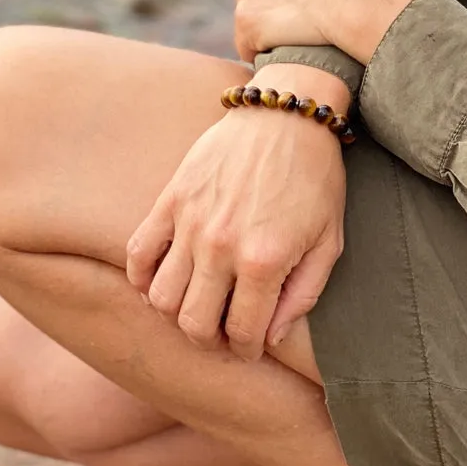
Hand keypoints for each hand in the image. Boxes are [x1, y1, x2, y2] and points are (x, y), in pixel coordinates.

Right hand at [125, 65, 348, 360]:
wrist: (287, 116)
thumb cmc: (315, 178)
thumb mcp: (329, 240)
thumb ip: (304, 294)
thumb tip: (273, 337)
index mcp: (264, 260)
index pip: (240, 333)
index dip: (245, 349)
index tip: (248, 345)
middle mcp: (221, 246)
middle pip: (193, 324)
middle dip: (209, 339)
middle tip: (222, 330)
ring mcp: (190, 222)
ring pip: (161, 298)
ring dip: (176, 312)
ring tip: (197, 304)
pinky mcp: (171, 199)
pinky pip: (138, 253)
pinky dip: (142, 277)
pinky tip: (162, 280)